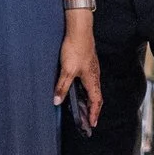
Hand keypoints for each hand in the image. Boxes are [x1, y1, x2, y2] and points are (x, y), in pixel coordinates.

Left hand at [54, 13, 102, 129]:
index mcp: (92, 80)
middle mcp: (94, 75)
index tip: (92, 123)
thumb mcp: (67, 71)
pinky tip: (78, 88)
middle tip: (89, 119)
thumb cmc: (76, 50)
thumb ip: (62, 87)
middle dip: (93, 108)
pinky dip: (86, 89)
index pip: (96, 101)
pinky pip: (89, 80)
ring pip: (93, 88)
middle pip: (96, 96)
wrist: (79, 31)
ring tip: (84, 106)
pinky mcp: (87, 62)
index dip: (94, 113)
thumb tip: (56, 101)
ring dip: (90, 99)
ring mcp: (92, 68)